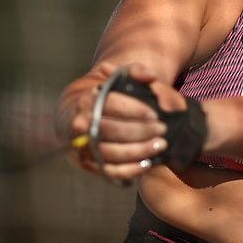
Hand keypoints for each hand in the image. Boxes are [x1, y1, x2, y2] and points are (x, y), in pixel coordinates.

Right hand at [59, 62, 177, 181]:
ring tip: (160, 145)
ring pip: (110, 152)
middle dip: (140, 131)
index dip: (134, 109)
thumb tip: (151, 76)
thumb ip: (135, 71)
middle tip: (162, 129)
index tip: (155, 113)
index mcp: (87, 100)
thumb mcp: (117, 78)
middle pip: (111, 130)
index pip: (110, 103)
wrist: (79, 116)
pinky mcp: (87, 164)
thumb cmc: (107, 97)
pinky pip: (109, 171)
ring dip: (138, 151)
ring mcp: (82, 146)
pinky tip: (148, 163)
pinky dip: (129, 169)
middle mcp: (81, 123)